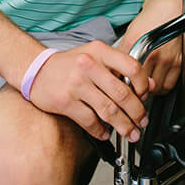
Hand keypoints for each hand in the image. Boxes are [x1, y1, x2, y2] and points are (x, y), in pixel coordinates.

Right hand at [28, 41, 151, 142]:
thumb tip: (148, 84)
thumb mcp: (96, 57)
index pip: (131, 66)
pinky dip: (101, 131)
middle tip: (142, 122)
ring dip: (123, 125)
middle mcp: (89, 65)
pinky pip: (90, 121)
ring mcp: (77, 83)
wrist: (36, 69)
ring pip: (108, 110)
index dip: (142, 85)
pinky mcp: (66, 101)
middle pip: (122, 93)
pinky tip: (105, 133)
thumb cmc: (69, 64)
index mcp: (100, 51)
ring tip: (129, 132)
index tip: (145, 96)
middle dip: (136, 112)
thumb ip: (120, 68)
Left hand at [118, 0, 184, 93]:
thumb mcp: (132, 29)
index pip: (122, 73)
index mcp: (135, 42)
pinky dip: (163, 87)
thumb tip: (115, 67)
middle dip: (134, 89)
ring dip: (148, 90)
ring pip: (154, 88)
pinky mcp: (179, 61)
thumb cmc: (156, 13)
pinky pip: (169, 84)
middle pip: (139, 84)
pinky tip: (157, 81)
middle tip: (131, 88)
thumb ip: (125, 49)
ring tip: (144, 85)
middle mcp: (151, 52)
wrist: (177, 3)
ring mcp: (167, 58)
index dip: (119, 84)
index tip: (118, 87)